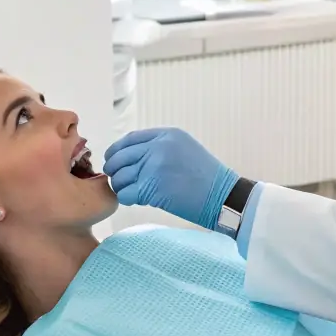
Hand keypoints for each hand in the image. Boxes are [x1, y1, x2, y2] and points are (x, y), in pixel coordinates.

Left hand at [103, 128, 239, 229]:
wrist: (222, 196)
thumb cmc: (206, 176)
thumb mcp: (184, 147)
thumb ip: (159, 146)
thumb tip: (130, 154)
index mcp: (166, 135)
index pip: (129, 139)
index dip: (116, 150)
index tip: (112, 160)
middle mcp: (158, 147)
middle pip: (120, 157)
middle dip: (115, 170)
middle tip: (119, 180)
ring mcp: (153, 168)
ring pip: (120, 177)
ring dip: (121, 187)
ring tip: (133, 191)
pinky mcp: (151, 189)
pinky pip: (125, 194)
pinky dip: (127, 199)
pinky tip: (137, 200)